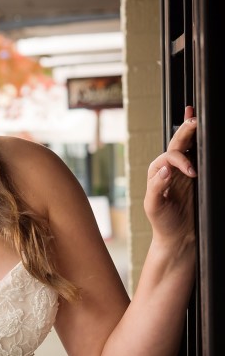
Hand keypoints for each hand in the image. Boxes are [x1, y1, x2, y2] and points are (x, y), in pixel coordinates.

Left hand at [144, 105, 196, 245]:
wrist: (178, 237)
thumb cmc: (163, 223)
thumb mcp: (154, 207)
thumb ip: (156, 187)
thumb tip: (165, 169)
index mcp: (156, 173)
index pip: (168, 157)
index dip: (180, 160)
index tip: (191, 172)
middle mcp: (168, 168)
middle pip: (177, 144)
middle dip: (185, 131)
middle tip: (195, 120)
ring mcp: (182, 172)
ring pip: (187, 146)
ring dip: (191, 131)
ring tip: (196, 117)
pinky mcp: (196, 177)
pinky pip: (198, 157)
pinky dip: (200, 143)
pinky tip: (202, 131)